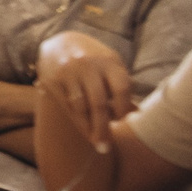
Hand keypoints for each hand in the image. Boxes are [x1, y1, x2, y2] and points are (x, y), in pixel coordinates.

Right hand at [37, 30, 135, 147]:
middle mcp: (88, 65)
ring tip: (96, 143)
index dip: (123, 109)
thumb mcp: (111, 67)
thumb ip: (121, 87)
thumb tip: (138, 114)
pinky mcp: (53, 79)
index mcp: (109, 61)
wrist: (60, 42)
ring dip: (88, 128)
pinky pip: (67, 105)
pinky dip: (77, 120)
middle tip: (106, 148)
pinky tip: (84, 130)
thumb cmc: (95, 61)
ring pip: (80, 107)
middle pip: (98, 102)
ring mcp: (68, 72)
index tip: (122, 122)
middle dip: (103, 128)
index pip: (121, 88)